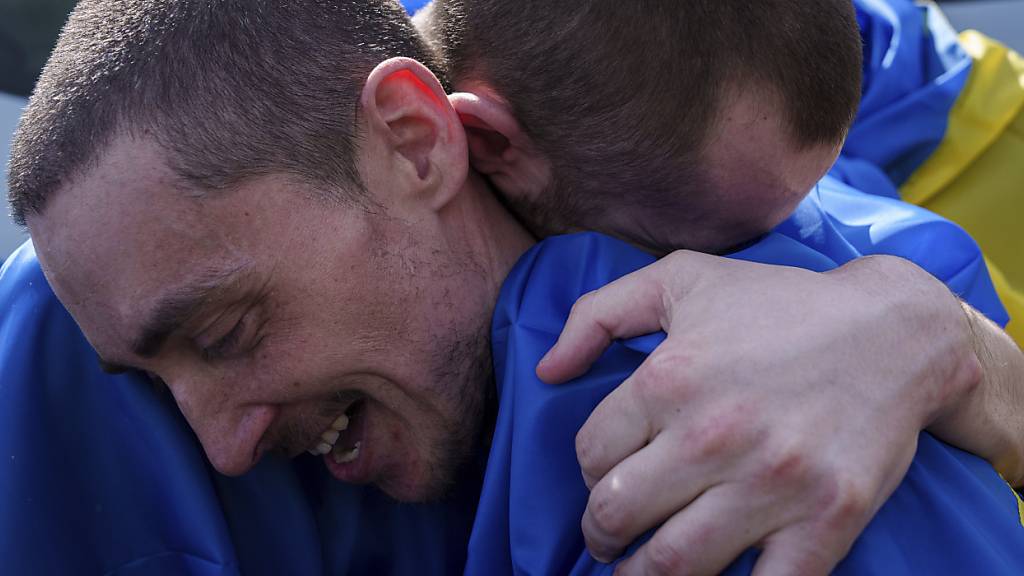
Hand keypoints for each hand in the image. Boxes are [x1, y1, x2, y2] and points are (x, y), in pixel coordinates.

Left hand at [538, 251, 980, 575]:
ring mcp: (771, 484)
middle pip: (618, 514)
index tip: (607, 472)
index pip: (591, 455)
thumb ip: (598, 314)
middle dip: (601, 531)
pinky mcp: (826, 520)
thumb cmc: (779, 303)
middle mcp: (713, 436)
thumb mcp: (681, 279)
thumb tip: (545, 369)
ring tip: (637, 571)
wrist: (895, 332)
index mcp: (669, 380)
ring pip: (673, 563)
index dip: (590, 469)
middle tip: (608, 534)